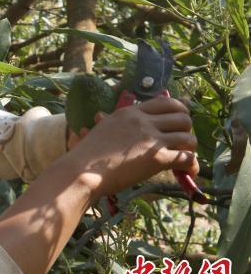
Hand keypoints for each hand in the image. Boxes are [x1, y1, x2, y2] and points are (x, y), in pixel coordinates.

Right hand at [58, 96, 197, 198]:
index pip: (165, 101)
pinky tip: (187, 172)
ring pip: (188, 137)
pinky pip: (187, 158)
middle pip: (183, 117)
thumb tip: (101, 116)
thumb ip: (114, 123)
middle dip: (186, 130)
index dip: (179, 110)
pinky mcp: (157, 158)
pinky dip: (191, 165)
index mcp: (130, 112)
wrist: (82, 171)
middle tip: (179, 142)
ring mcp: (151, 139)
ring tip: (183, 158)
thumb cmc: (85, 155)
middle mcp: (143, 121)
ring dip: (189, 148)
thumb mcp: (101, 129)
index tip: (178, 122)